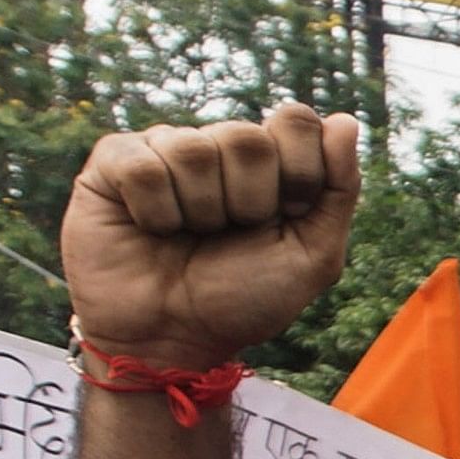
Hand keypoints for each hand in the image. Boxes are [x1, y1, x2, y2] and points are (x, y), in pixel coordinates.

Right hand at [59, 103, 362, 369]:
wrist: (173, 339)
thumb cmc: (242, 300)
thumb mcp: (313, 256)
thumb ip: (338, 189)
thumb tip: (346, 120)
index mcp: (271, 163)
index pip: (297, 121)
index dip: (299, 172)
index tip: (285, 216)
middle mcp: (218, 148)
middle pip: (247, 137)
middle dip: (248, 201)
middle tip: (230, 233)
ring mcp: (164, 149)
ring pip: (193, 149)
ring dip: (200, 211)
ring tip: (188, 235)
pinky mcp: (113, 161)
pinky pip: (142, 165)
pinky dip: (155, 212)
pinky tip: (151, 228)